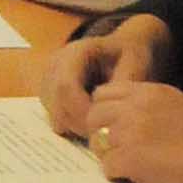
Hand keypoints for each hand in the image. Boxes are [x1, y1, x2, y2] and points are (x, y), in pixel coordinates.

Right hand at [39, 13, 173, 136]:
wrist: (120, 49)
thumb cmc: (128, 55)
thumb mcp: (134, 66)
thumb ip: (121, 88)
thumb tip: (108, 113)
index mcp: (76, 51)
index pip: (65, 85)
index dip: (80, 109)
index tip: (101, 122)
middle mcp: (56, 63)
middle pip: (55, 102)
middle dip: (77, 123)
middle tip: (101, 133)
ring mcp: (49, 79)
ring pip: (52, 112)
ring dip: (74, 126)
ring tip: (99, 125)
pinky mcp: (48, 93)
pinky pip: (54, 116)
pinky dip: (71, 125)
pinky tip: (90, 121)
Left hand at [73, 76, 182, 182]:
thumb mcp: (177, 107)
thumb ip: (148, 106)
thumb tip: (123, 117)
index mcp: (149, 92)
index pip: (103, 93)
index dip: (104, 112)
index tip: (114, 126)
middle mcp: (136, 107)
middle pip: (93, 116)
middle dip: (100, 133)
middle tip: (117, 149)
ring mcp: (130, 132)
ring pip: (96, 142)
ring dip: (108, 155)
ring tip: (129, 164)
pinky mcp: (130, 159)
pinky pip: (106, 167)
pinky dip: (118, 175)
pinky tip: (138, 177)